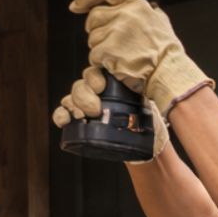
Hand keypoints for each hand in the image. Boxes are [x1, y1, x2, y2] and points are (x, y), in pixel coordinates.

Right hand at [51, 72, 174, 162]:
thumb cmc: (150, 119)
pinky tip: (64, 121)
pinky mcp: (83, 122)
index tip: (102, 86)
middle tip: (96, 109)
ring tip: (83, 115)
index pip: (96, 72)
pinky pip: (65, 113)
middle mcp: (98, 92)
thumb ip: (145, 89)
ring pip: (73, 98)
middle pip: (82, 85)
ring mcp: (89, 106)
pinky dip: (61, 115)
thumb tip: (156, 76)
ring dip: (74, 104)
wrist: (147, 144)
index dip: (94, 78)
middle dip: (85, 95)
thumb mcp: (148, 100)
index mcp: (113, 82)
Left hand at [69, 0, 213, 114]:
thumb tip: (150, 7)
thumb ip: (151, 12)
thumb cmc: (167, 52)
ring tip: (118, 55)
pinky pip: (94, 55)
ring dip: (100, 48)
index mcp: (137, 4)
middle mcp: (125, 14)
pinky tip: (115, 64)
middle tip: (107, 41)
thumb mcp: (162, 22)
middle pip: (94, 16)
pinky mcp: (109, 50)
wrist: (168, 72)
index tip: (76, 5)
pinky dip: (100, 62)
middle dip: (95, 29)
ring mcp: (116, 32)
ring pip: (92, 38)